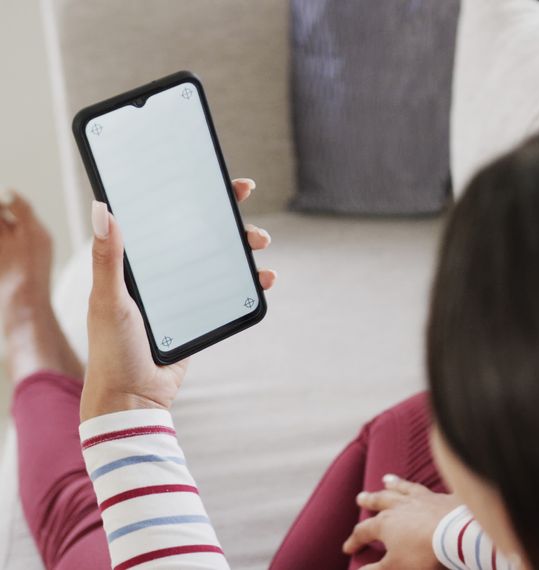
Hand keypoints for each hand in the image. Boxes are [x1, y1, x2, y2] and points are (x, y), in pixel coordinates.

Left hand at [80, 178, 276, 420]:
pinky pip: (229, 289)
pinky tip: (264, 278)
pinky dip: (249, 280)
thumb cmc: (113, 351)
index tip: (214, 176)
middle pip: (198, 231)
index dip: (190, 193)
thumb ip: (108, 257)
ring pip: (219, 258)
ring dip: (242, 245)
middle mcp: (160, 272)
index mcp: (135, 263)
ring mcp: (182, 293)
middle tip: (244, 202)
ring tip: (260, 244)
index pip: (165, 216)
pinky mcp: (199, 314)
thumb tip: (101, 206)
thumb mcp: (109, 300)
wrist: (135, 398)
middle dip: (225, 214)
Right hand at [344, 474, 461, 568]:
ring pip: (404, 489)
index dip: (354, 540)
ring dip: (394, 484)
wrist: (457, 534)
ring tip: (386, 479)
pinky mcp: (443, 498)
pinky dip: (426, 488)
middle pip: (381, 501)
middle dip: (370, 501)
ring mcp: (423, 499)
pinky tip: (428, 487)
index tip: (348, 548)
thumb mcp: (394, 567)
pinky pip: (432, 490)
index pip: (364, 531)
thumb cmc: (423, 552)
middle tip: (361, 497)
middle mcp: (402, 506)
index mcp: (386, 523)